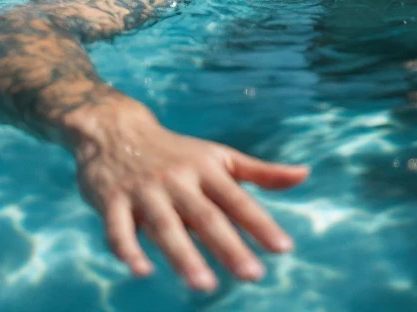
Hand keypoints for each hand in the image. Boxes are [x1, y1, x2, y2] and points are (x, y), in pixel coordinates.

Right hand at [68, 98, 308, 290]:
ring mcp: (145, 191)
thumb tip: (305, 175)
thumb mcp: (220, 157)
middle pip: (207, 217)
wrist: (118, 131)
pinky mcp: (111, 202)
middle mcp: (179, 179)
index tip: (283, 248)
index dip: (261, 224)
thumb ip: (260, 172)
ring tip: (205, 285)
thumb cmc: (178, 152)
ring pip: (166, 226)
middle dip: (230, 246)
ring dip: (184, 256)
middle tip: (253, 274)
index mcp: (206, 169)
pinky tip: (141, 270)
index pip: (238, 200)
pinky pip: (118, 229)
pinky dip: (128, 249)